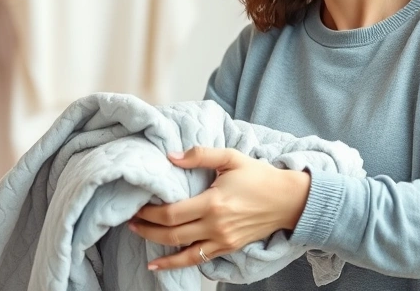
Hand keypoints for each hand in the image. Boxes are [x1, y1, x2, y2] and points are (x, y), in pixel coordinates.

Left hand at [128, 146, 310, 270]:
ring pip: (183, 253)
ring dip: (158, 250)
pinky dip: (178, 263)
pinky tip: (161, 264)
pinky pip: (199, 260)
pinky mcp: (228, 248)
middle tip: (130, 222)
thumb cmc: (259, 176)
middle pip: (172, 235)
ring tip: (140, 239)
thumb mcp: (231, 157)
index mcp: (214, 203)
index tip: (136, 207)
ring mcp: (223, 241)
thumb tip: (170, 156)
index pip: (172, 213)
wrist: (289, 200)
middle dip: (147, 230)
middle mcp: (216, 226)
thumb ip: (200, 155)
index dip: (150, 213)